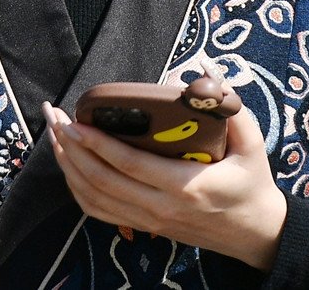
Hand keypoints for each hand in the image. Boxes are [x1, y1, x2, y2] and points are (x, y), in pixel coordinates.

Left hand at [42, 100, 288, 270]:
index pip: (129, 165)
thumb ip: (230, 108)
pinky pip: (100, 212)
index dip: (96, 143)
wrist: (255, 234)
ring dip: (68, 166)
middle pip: (101, 181)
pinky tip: (68, 165)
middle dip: (70, 148)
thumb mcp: (252, 144)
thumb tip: (203, 74)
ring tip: (53, 135)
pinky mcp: (143, 226)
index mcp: (185, 187)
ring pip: (93, 198)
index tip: (74, 121)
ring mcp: (149, 222)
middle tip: (53, 118)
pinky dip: (77, 189)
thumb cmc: (251, 183)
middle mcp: (160, 208)